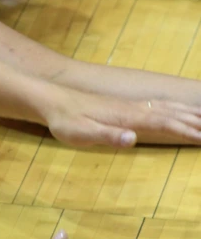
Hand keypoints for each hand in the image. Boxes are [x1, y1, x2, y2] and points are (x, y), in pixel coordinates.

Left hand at [41, 87, 200, 146]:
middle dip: (197, 122)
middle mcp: (134, 108)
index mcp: (128, 116)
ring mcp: (131, 105)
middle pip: (173, 113)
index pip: (165, 124)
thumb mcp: (81, 133)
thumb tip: (132, 139)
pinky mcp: (125, 105)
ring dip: (190, 113)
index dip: (187, 132)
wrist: (53, 100)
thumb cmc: (65, 121)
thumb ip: (108, 136)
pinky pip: (159, 105)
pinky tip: (179, 110)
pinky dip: (176, 108)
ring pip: (168, 107)